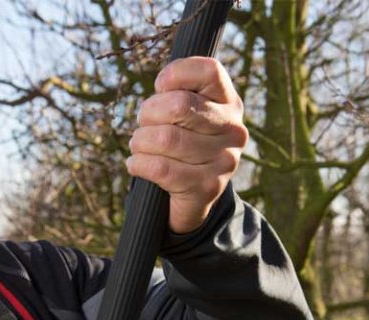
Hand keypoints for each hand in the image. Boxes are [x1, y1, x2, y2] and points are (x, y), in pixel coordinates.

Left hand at [126, 56, 248, 233]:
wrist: (194, 200)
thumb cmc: (182, 146)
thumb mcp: (187, 116)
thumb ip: (178, 93)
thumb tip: (162, 87)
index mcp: (229, 103)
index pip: (209, 70)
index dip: (175, 74)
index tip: (160, 89)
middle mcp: (233, 130)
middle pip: (179, 105)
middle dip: (149, 113)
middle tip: (143, 124)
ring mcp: (224, 161)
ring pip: (166, 138)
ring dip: (140, 141)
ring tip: (139, 145)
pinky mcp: (207, 187)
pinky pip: (161, 169)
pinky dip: (139, 164)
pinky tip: (135, 164)